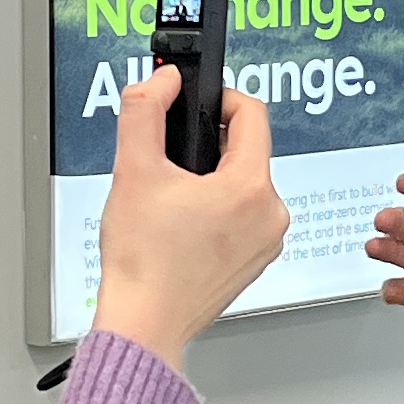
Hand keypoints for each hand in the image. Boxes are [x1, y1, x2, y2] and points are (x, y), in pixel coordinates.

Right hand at [91, 64, 286, 371]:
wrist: (144, 323)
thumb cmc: (142, 263)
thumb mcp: (132, 170)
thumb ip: (144, 110)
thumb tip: (162, 81)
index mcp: (251, 188)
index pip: (251, 113)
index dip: (219, 98)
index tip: (195, 105)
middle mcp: (271, 214)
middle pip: (246, 151)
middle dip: (208, 147)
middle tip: (170, 162)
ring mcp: (267, 241)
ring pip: (244, 185)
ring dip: (211, 181)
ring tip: (173, 201)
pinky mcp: (256, 262)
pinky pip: (244, 217)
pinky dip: (217, 212)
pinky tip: (184, 226)